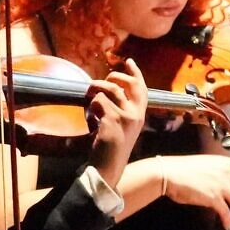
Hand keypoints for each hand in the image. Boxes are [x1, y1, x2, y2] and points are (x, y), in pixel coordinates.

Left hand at [87, 58, 147, 187]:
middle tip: (99, 83)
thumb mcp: (122, 127)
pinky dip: (89, 110)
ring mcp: (125, 116)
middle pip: (127, 83)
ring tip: (88, 101)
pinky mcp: (112, 120)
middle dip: (112, 77)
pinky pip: (97, 102)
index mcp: (139, 116)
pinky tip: (90, 122)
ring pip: (108, 90)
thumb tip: (105, 91)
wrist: (107, 168)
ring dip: (94, 91)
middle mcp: (136, 114)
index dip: (135, 73)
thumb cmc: (111, 149)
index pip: (142, 88)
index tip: (129, 61)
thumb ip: (120, 110)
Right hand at [160, 154, 229, 229]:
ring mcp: (221, 185)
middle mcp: (225, 172)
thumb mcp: (204, 164)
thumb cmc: (181, 169)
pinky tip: (225, 224)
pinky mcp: (214, 198)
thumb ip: (216, 171)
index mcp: (223, 162)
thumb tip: (222, 183)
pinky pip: (227, 212)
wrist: (169, 173)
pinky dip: (227, 220)